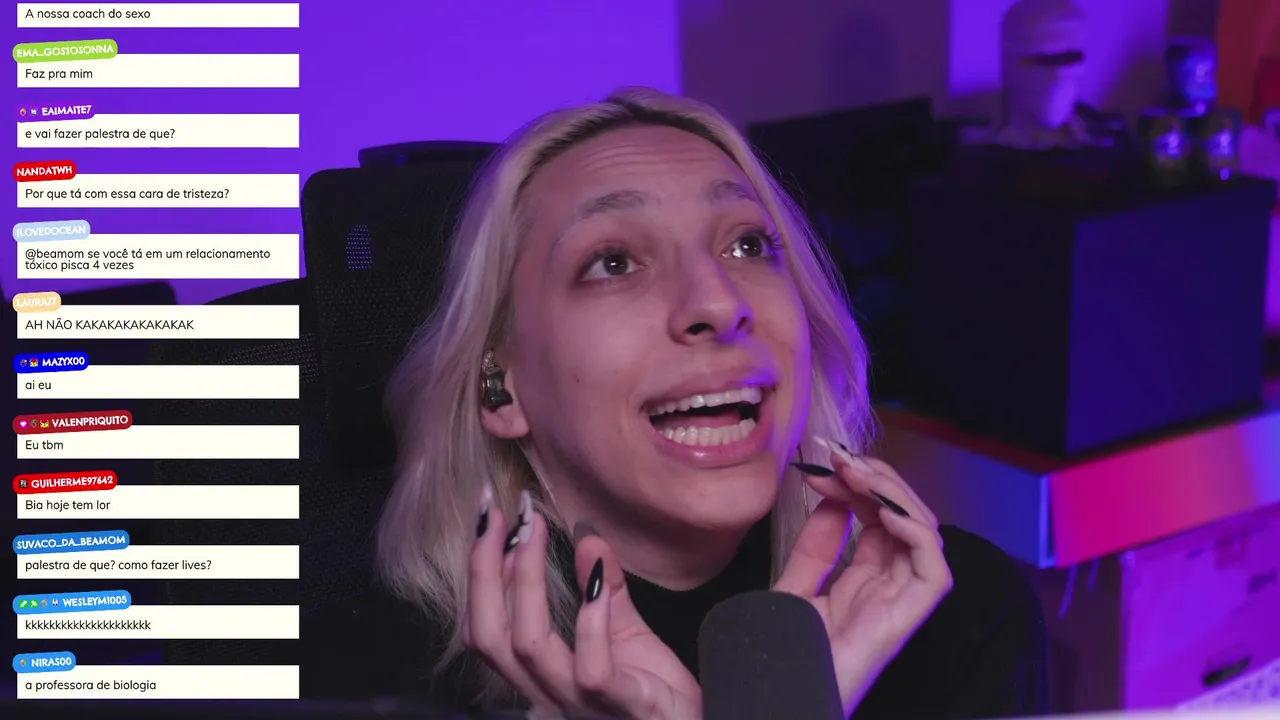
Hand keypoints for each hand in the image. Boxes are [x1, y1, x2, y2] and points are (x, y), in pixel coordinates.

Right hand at [462, 489, 701, 718]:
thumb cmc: (653, 693)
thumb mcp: (625, 632)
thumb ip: (603, 590)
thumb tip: (587, 534)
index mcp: (539, 675)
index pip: (484, 629)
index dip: (479, 575)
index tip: (490, 519)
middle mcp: (547, 693)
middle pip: (489, 636)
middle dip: (485, 570)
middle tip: (501, 515)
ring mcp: (580, 705)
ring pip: (529, 647)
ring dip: (526, 581)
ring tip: (534, 532)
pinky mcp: (622, 708)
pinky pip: (593, 670)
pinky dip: (590, 622)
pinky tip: (594, 583)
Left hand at [775, 439, 952, 715]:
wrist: (772, 702)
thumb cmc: (782, 660)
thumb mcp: (792, 591)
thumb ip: (813, 550)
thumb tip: (829, 501)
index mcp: (862, 584)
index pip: (878, 520)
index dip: (860, 486)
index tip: (825, 464)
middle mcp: (886, 592)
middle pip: (903, 521)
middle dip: (880, 481)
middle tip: (842, 458)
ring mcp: (896, 607)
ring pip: (924, 538)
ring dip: (896, 496)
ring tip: (858, 473)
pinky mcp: (902, 623)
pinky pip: (932, 574)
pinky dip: (916, 534)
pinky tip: (882, 512)